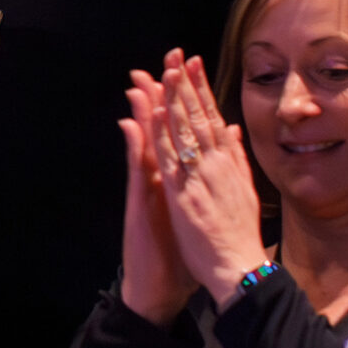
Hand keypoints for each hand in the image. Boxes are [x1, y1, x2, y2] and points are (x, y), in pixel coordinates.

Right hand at [119, 75, 195, 325]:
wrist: (158, 286)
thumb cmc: (180, 253)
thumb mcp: (191, 215)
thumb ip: (200, 185)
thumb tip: (216, 158)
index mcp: (177, 180)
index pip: (180, 134)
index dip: (183, 103)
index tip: (185, 72)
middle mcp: (159, 179)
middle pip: (162, 130)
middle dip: (162, 95)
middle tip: (162, 62)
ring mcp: (146, 190)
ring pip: (146, 143)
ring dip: (145, 110)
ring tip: (143, 80)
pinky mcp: (139, 204)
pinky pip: (137, 170)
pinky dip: (135, 146)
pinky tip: (131, 123)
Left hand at [145, 50, 271, 306]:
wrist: (240, 268)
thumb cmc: (239, 234)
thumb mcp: (244, 189)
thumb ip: (237, 157)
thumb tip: (232, 127)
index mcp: (229, 164)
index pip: (212, 118)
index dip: (202, 89)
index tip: (193, 64)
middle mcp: (216, 165)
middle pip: (199, 118)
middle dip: (187, 85)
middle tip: (177, 54)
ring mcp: (200, 178)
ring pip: (185, 132)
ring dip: (175, 100)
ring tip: (166, 71)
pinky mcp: (184, 194)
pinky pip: (172, 158)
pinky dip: (166, 134)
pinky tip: (161, 112)